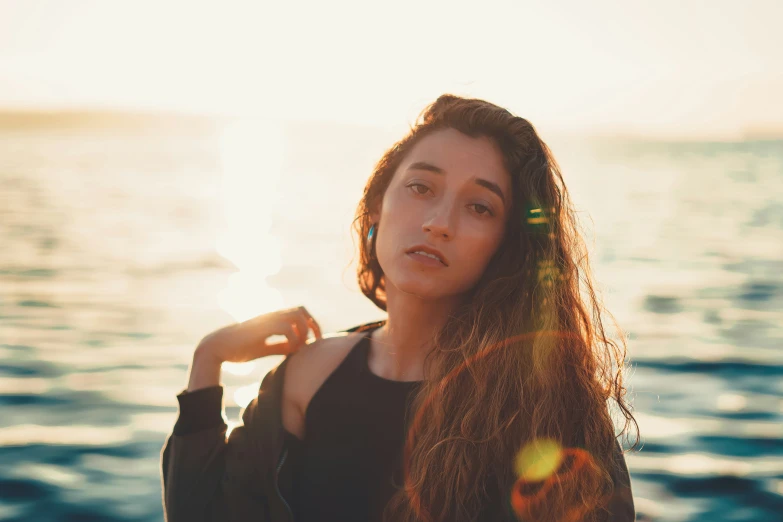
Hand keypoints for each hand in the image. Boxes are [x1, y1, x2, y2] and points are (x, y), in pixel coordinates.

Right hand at [195, 306, 322, 363]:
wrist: (217, 347)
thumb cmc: (239, 349)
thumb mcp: (264, 348)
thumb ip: (280, 347)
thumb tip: (296, 350)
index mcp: (273, 319)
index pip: (300, 312)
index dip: (311, 324)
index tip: (315, 341)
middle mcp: (271, 315)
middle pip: (301, 310)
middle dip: (313, 325)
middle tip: (315, 343)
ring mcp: (266, 319)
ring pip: (296, 316)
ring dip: (303, 331)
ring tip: (300, 347)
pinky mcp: (261, 327)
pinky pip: (285, 328)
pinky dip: (293, 339)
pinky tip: (290, 351)